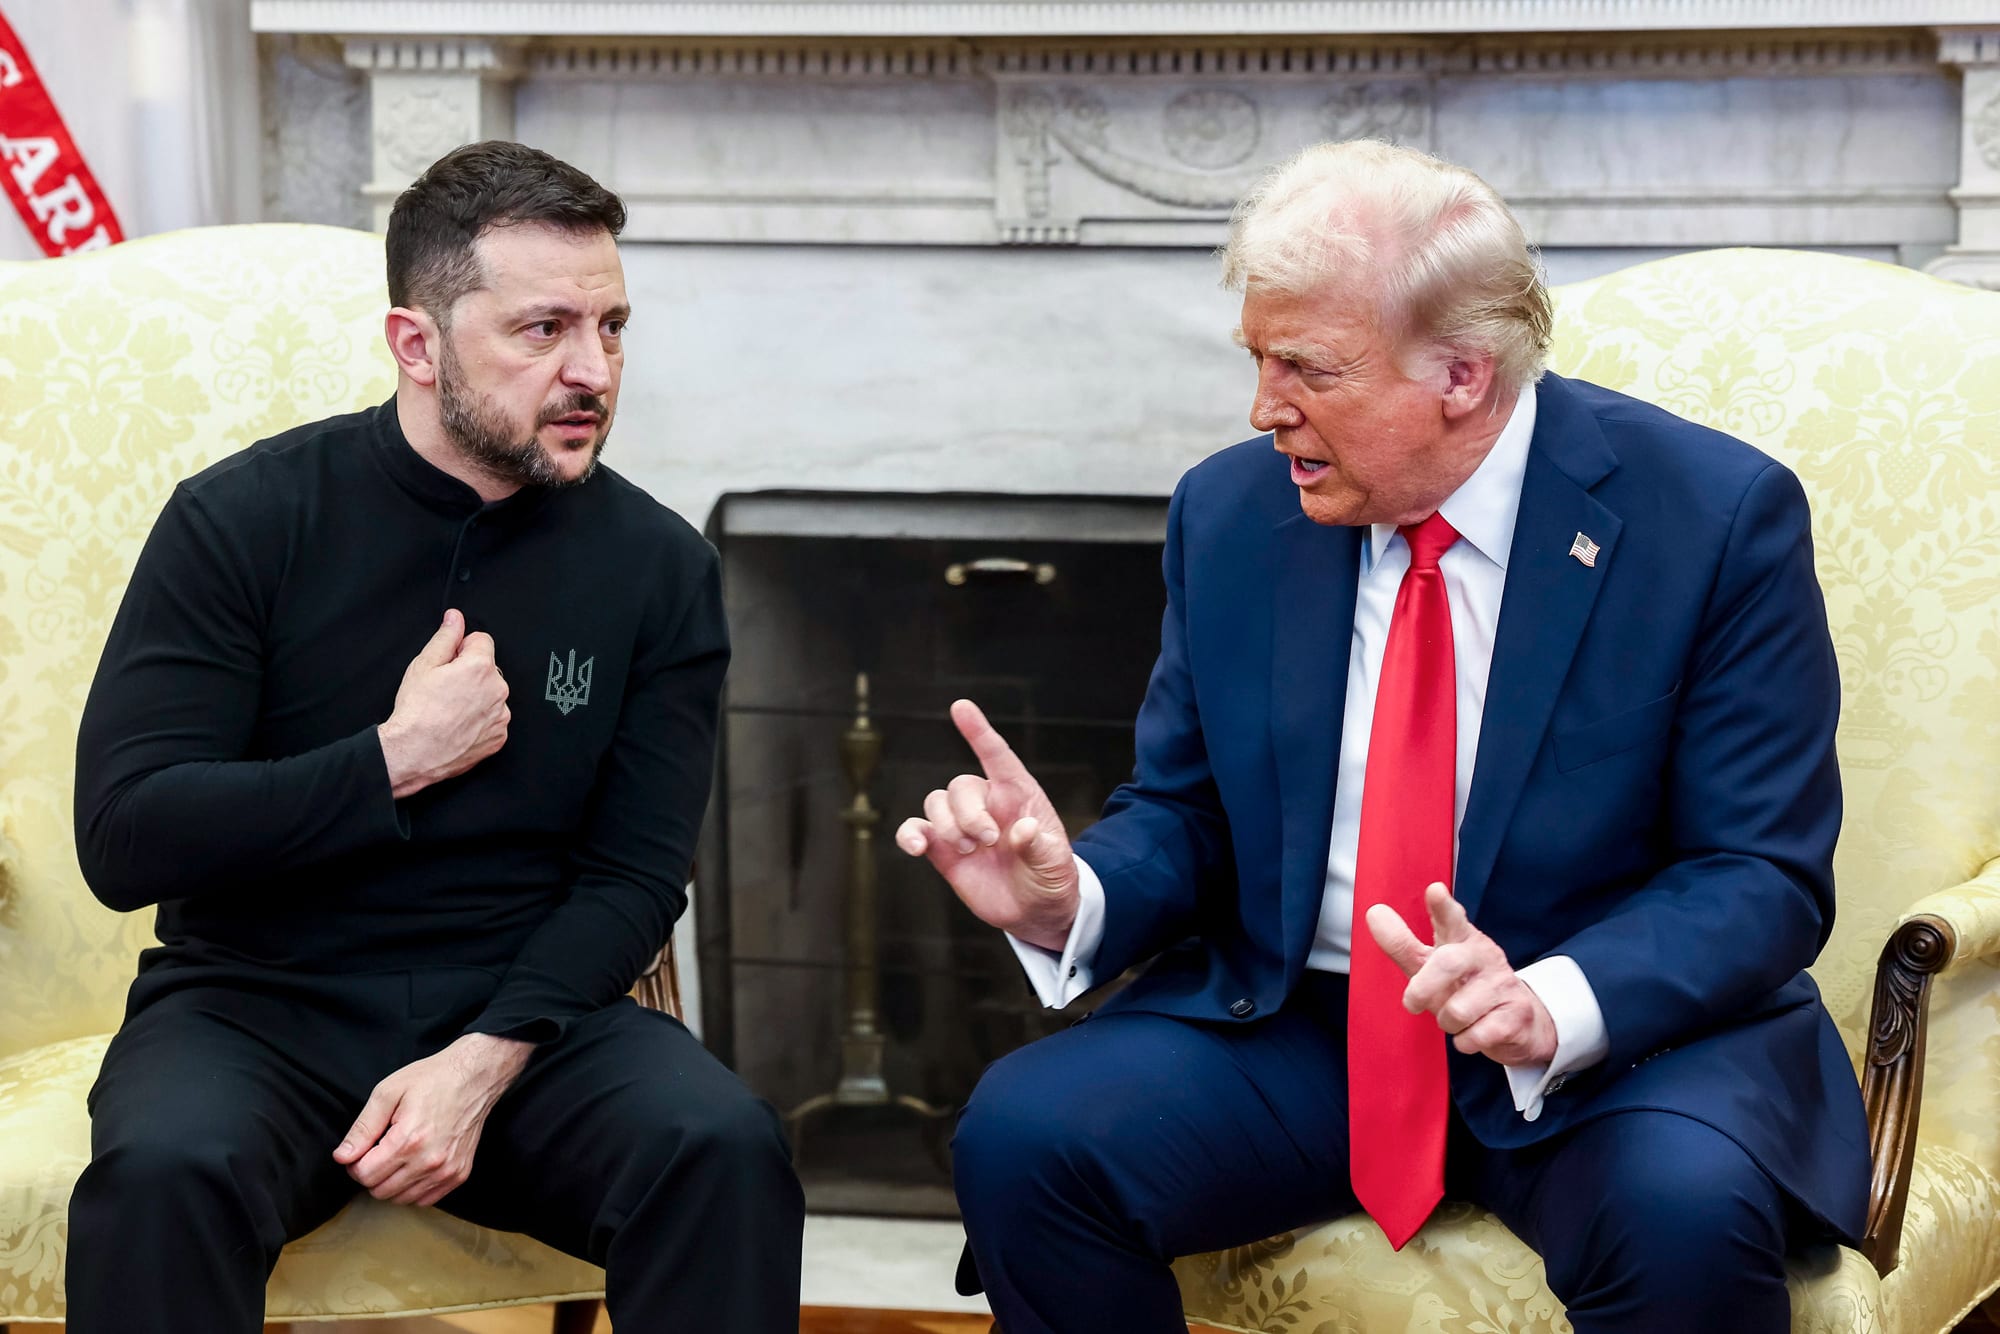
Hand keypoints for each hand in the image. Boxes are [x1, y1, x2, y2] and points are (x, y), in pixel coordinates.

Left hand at [332, 1033, 533, 1206]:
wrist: (474, 1077)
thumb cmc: (431, 1079)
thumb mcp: (388, 1092)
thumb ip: (362, 1128)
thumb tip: (342, 1157)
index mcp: (408, 1140)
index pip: (364, 1175)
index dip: (354, 1163)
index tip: (362, 1149)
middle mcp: (429, 1161)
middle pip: (380, 1191)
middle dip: (371, 1174)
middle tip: (379, 1151)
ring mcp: (447, 1171)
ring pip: (401, 1199)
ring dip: (392, 1182)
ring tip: (398, 1156)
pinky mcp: (459, 1174)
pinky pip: (425, 1200)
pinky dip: (413, 1188)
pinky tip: (415, 1165)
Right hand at [377, 609, 510, 798]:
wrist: (413, 753)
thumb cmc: (416, 711)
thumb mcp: (424, 665)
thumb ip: (446, 637)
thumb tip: (455, 618)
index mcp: (481, 667)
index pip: (482, 641)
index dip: (462, 649)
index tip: (450, 663)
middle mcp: (498, 690)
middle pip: (488, 669)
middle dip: (470, 673)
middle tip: (445, 689)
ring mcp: (501, 715)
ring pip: (491, 695)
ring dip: (477, 697)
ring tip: (450, 710)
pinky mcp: (499, 737)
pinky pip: (493, 719)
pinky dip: (480, 720)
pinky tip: (458, 725)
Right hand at [894, 699, 1079, 951]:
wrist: (1035, 911)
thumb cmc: (1052, 879)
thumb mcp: (1057, 866)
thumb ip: (1042, 847)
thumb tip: (1022, 831)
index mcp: (1019, 796)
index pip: (997, 756)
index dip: (979, 732)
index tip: (961, 706)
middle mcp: (987, 804)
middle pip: (961, 786)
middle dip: (968, 813)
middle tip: (988, 840)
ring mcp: (962, 825)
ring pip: (936, 802)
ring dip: (947, 826)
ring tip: (969, 851)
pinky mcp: (942, 849)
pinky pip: (915, 830)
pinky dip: (909, 835)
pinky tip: (916, 849)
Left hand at [1365, 882, 1557, 1067]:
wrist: (1519, 1023)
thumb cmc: (1465, 988)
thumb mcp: (1431, 966)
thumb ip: (1403, 944)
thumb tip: (1373, 913)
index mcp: (1462, 940)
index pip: (1452, 918)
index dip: (1442, 906)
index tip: (1434, 890)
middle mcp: (1485, 956)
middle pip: (1447, 964)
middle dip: (1423, 988)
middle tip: (1412, 1003)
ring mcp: (1503, 985)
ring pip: (1458, 1010)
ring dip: (1448, 1022)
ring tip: (1457, 1018)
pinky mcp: (1516, 1016)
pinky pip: (1476, 1035)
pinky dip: (1466, 1041)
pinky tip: (1475, 1032)